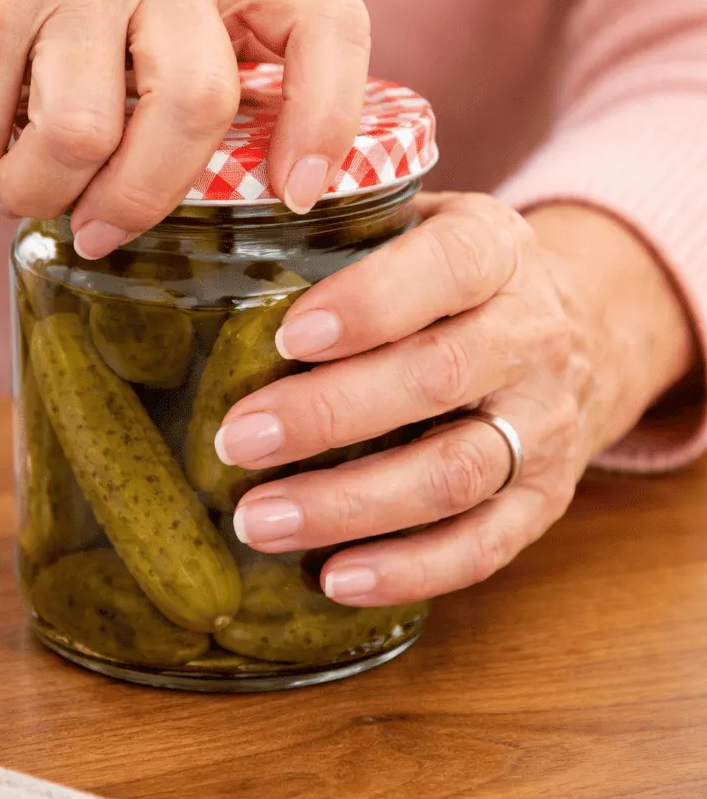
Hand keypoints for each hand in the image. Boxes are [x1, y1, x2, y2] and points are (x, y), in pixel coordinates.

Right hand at [0, 0, 369, 250]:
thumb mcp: (161, 2)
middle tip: (103, 233)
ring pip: (83, 135)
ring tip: (20, 186)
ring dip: (37, 192)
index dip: (328, 119)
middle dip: (142, 197)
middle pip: (195, 102)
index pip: (327, 24)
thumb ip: (207, 72)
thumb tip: (238, 212)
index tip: (296, 195)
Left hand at [215, 195, 696, 604]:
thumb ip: (343, 231)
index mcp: (496, 250)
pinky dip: (409, 570)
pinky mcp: (547, 498)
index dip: (368, 304)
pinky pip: (484, 545)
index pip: (445, 268)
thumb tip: (213, 254)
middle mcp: (532, 334)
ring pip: (455, 473)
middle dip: (328, 415)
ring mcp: (547, 423)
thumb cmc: (450, 276)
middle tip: (236, 441)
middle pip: (437, 378)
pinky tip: (335, 578)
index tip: (287, 337)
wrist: (585, 327)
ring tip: (259, 520)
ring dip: (351, 504)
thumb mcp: (418, 221)